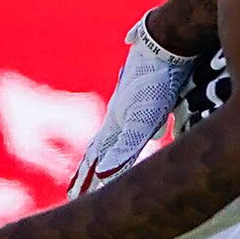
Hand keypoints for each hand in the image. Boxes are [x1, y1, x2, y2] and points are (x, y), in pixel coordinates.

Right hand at [66, 17, 193, 198]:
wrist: (166, 41)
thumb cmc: (156, 83)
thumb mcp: (142, 121)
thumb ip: (125, 148)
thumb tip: (103, 177)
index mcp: (116, 122)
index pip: (96, 156)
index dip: (86, 177)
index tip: (73, 197)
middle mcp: (120, 111)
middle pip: (102, 143)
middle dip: (91, 166)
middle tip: (78, 184)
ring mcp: (132, 97)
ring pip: (118, 127)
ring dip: (109, 145)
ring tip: (105, 154)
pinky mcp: (148, 86)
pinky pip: (136, 111)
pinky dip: (133, 122)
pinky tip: (146, 120)